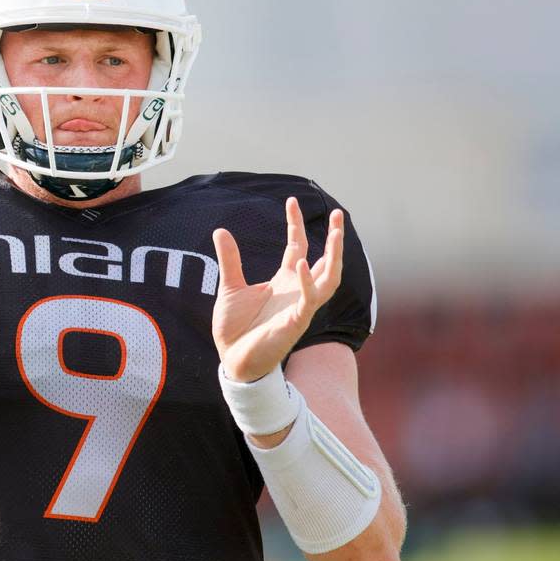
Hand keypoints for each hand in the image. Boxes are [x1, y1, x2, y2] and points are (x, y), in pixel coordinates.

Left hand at [211, 197, 343, 382]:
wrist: (232, 359)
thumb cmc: (235, 328)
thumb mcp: (230, 286)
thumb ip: (230, 259)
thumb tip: (221, 229)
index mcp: (283, 281)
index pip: (297, 247)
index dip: (295, 224)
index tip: (292, 201)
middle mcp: (296, 291)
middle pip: (324, 261)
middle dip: (334, 239)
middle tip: (338, 213)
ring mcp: (299, 307)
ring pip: (328, 279)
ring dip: (334, 256)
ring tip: (336, 233)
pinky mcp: (295, 323)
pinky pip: (308, 300)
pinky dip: (307, 282)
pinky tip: (303, 263)